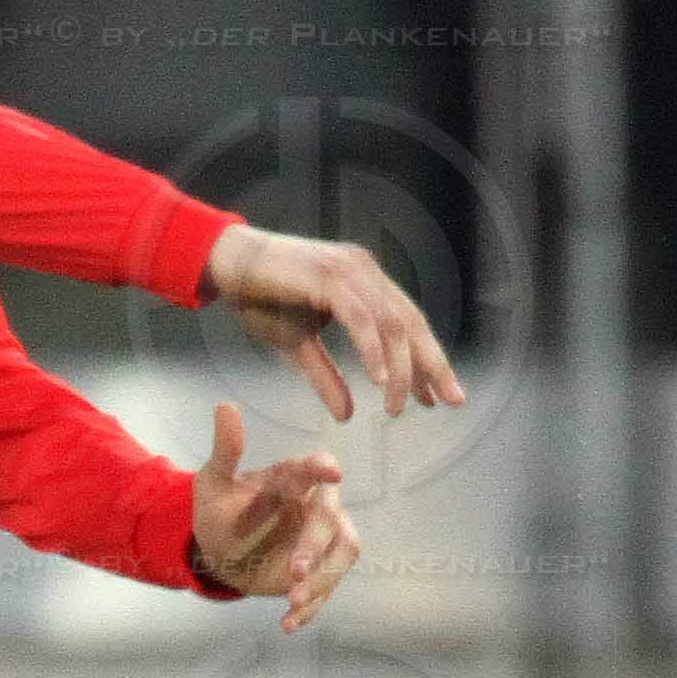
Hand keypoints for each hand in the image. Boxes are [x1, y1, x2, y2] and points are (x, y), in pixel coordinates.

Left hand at [190, 401, 363, 632]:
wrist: (220, 552)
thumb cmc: (221, 511)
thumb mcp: (212, 484)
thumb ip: (224, 451)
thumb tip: (224, 407)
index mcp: (292, 480)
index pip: (313, 469)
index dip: (321, 468)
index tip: (329, 471)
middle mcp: (316, 506)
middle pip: (331, 521)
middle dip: (314, 547)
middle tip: (293, 572)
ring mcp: (322, 540)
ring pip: (343, 553)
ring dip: (323, 579)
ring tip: (293, 600)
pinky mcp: (319, 571)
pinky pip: (327, 588)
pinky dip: (310, 607)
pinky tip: (289, 624)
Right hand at [202, 222, 466, 424]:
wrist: (226, 263)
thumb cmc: (259, 298)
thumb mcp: (296, 347)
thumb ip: (325, 377)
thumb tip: (348, 414)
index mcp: (366, 283)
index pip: (407, 325)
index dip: (425, 362)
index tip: (437, 396)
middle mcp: (366, 273)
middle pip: (412, 324)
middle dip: (433, 366)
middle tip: (450, 402)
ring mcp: (351, 271)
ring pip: (391, 325)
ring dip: (400, 370)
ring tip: (398, 407)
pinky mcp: (329, 277)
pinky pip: (360, 319)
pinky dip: (371, 351)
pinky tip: (379, 380)